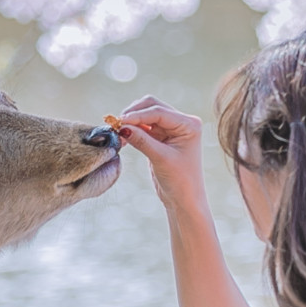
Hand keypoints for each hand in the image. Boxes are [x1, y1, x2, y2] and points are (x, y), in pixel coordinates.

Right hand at [113, 97, 207, 218]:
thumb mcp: (160, 158)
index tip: (120, 122)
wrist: (184, 200)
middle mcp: (182, 122)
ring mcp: (171, 128)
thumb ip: (142, 140)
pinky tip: (123, 137)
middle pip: (152, 107)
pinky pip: (144, 127)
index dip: (138, 115)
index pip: (159, 112)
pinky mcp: (161, 137)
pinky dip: (133, 130)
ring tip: (118, 132)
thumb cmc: (180, 181)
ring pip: (146, 115)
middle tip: (116, 124)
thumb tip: (122, 126)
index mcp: (189, 124)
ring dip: (131, 121)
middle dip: (134, 113)